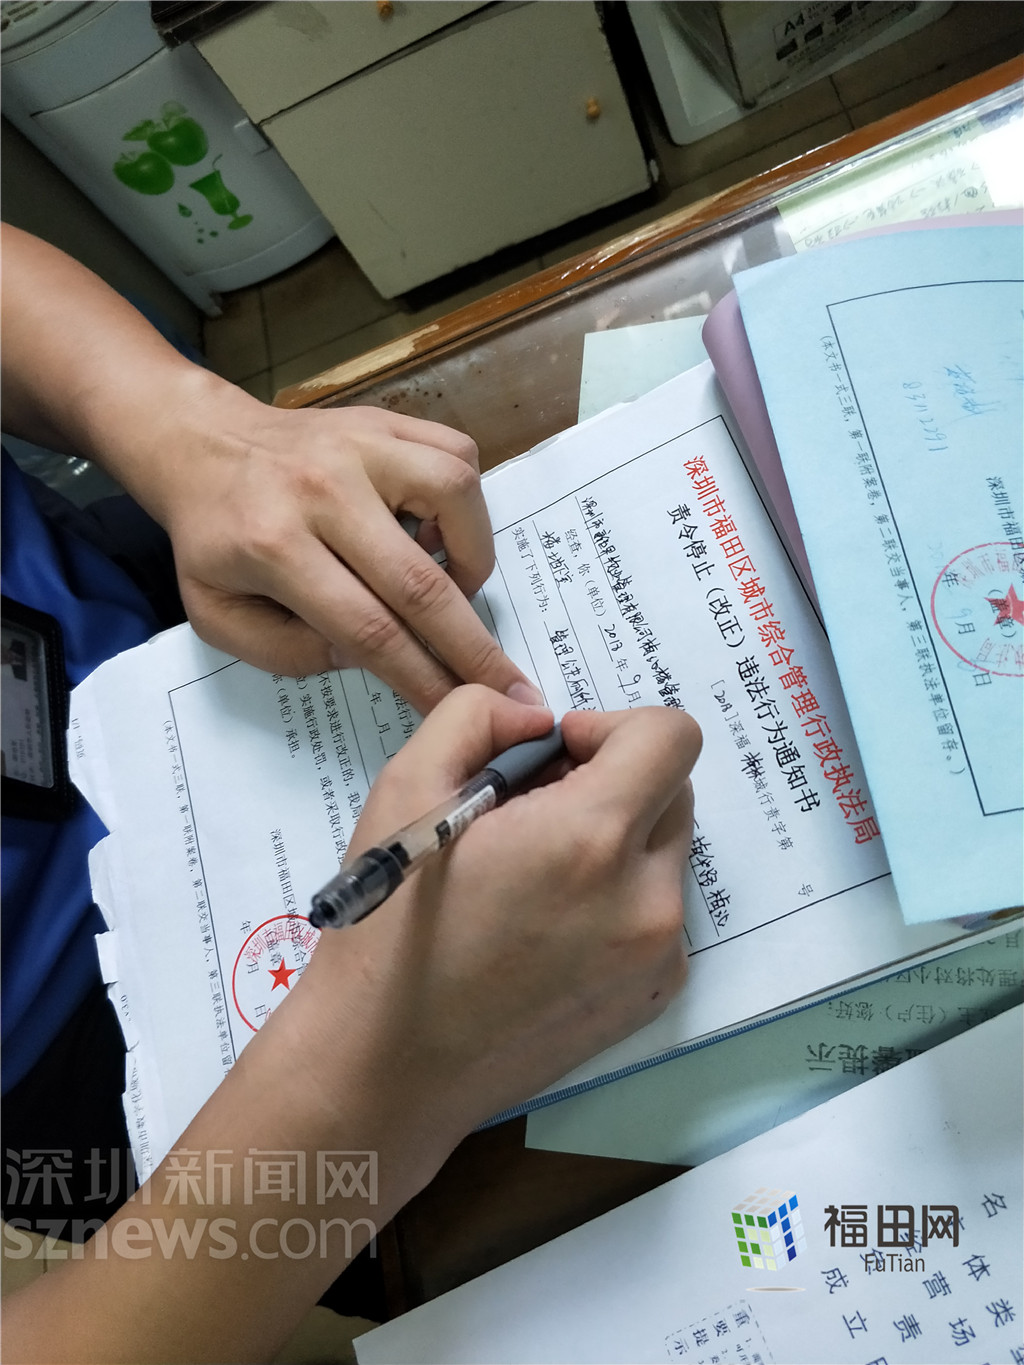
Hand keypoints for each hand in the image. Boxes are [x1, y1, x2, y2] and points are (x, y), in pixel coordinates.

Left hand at [153, 394, 541, 712]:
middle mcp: (324, 491)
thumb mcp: (219, 616)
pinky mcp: (384, 420)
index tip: (459, 710)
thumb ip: (288, 652)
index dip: (422, 677)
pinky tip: (438, 531)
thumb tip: (369, 657)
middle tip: (513, 688)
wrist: (200, 446)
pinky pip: (456, 452)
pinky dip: (466, 501)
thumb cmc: (213, 540)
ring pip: (454, 495)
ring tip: (456, 586)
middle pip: (420, 581)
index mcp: (274, 546)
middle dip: (472, 647)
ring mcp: (360, 445)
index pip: (369, 629)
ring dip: (471, 556)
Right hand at [296, 686, 700, 1146]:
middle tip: (530, 811)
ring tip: (531, 875)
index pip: (670, 735)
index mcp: (591, 839)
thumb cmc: (387, 926)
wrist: (385, 1067)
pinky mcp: (653, 997)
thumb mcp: (406, 786)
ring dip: (615, 839)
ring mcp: (658, 956)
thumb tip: (539, 721)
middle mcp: (646, 899)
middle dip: (612, 780)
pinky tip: (544, 928)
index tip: (554, 756)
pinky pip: (657, 911)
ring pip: (665, 852)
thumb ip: (479, 715)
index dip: (611, 726)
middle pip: (674, 790)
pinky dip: (617, 897)